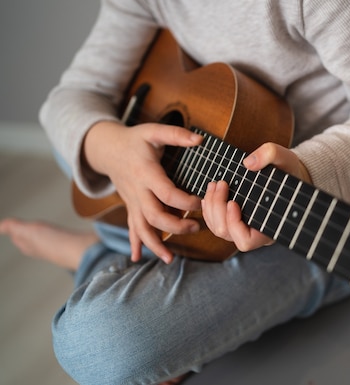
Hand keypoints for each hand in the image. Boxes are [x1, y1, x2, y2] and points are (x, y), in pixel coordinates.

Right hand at [83, 121, 202, 262]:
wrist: (107, 148)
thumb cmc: (135, 139)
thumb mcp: (154, 131)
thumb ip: (176, 135)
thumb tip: (200, 140)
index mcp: (146, 173)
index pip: (166, 193)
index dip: (184, 201)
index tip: (201, 202)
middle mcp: (138, 191)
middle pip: (154, 216)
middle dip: (175, 226)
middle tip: (196, 228)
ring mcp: (132, 201)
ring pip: (140, 228)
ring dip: (154, 244)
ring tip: (170, 259)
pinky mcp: (131, 206)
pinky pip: (131, 228)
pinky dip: (135, 243)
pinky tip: (137, 258)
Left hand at [201, 142, 310, 251]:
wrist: (288, 174)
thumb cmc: (289, 172)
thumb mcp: (285, 159)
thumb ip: (270, 154)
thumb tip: (248, 163)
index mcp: (269, 226)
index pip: (246, 241)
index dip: (234, 225)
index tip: (233, 202)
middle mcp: (255, 232)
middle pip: (226, 232)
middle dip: (217, 208)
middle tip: (220, 184)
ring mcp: (244, 227)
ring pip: (217, 228)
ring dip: (211, 207)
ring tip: (214, 185)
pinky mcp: (235, 220)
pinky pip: (215, 223)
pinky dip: (208, 209)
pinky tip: (210, 194)